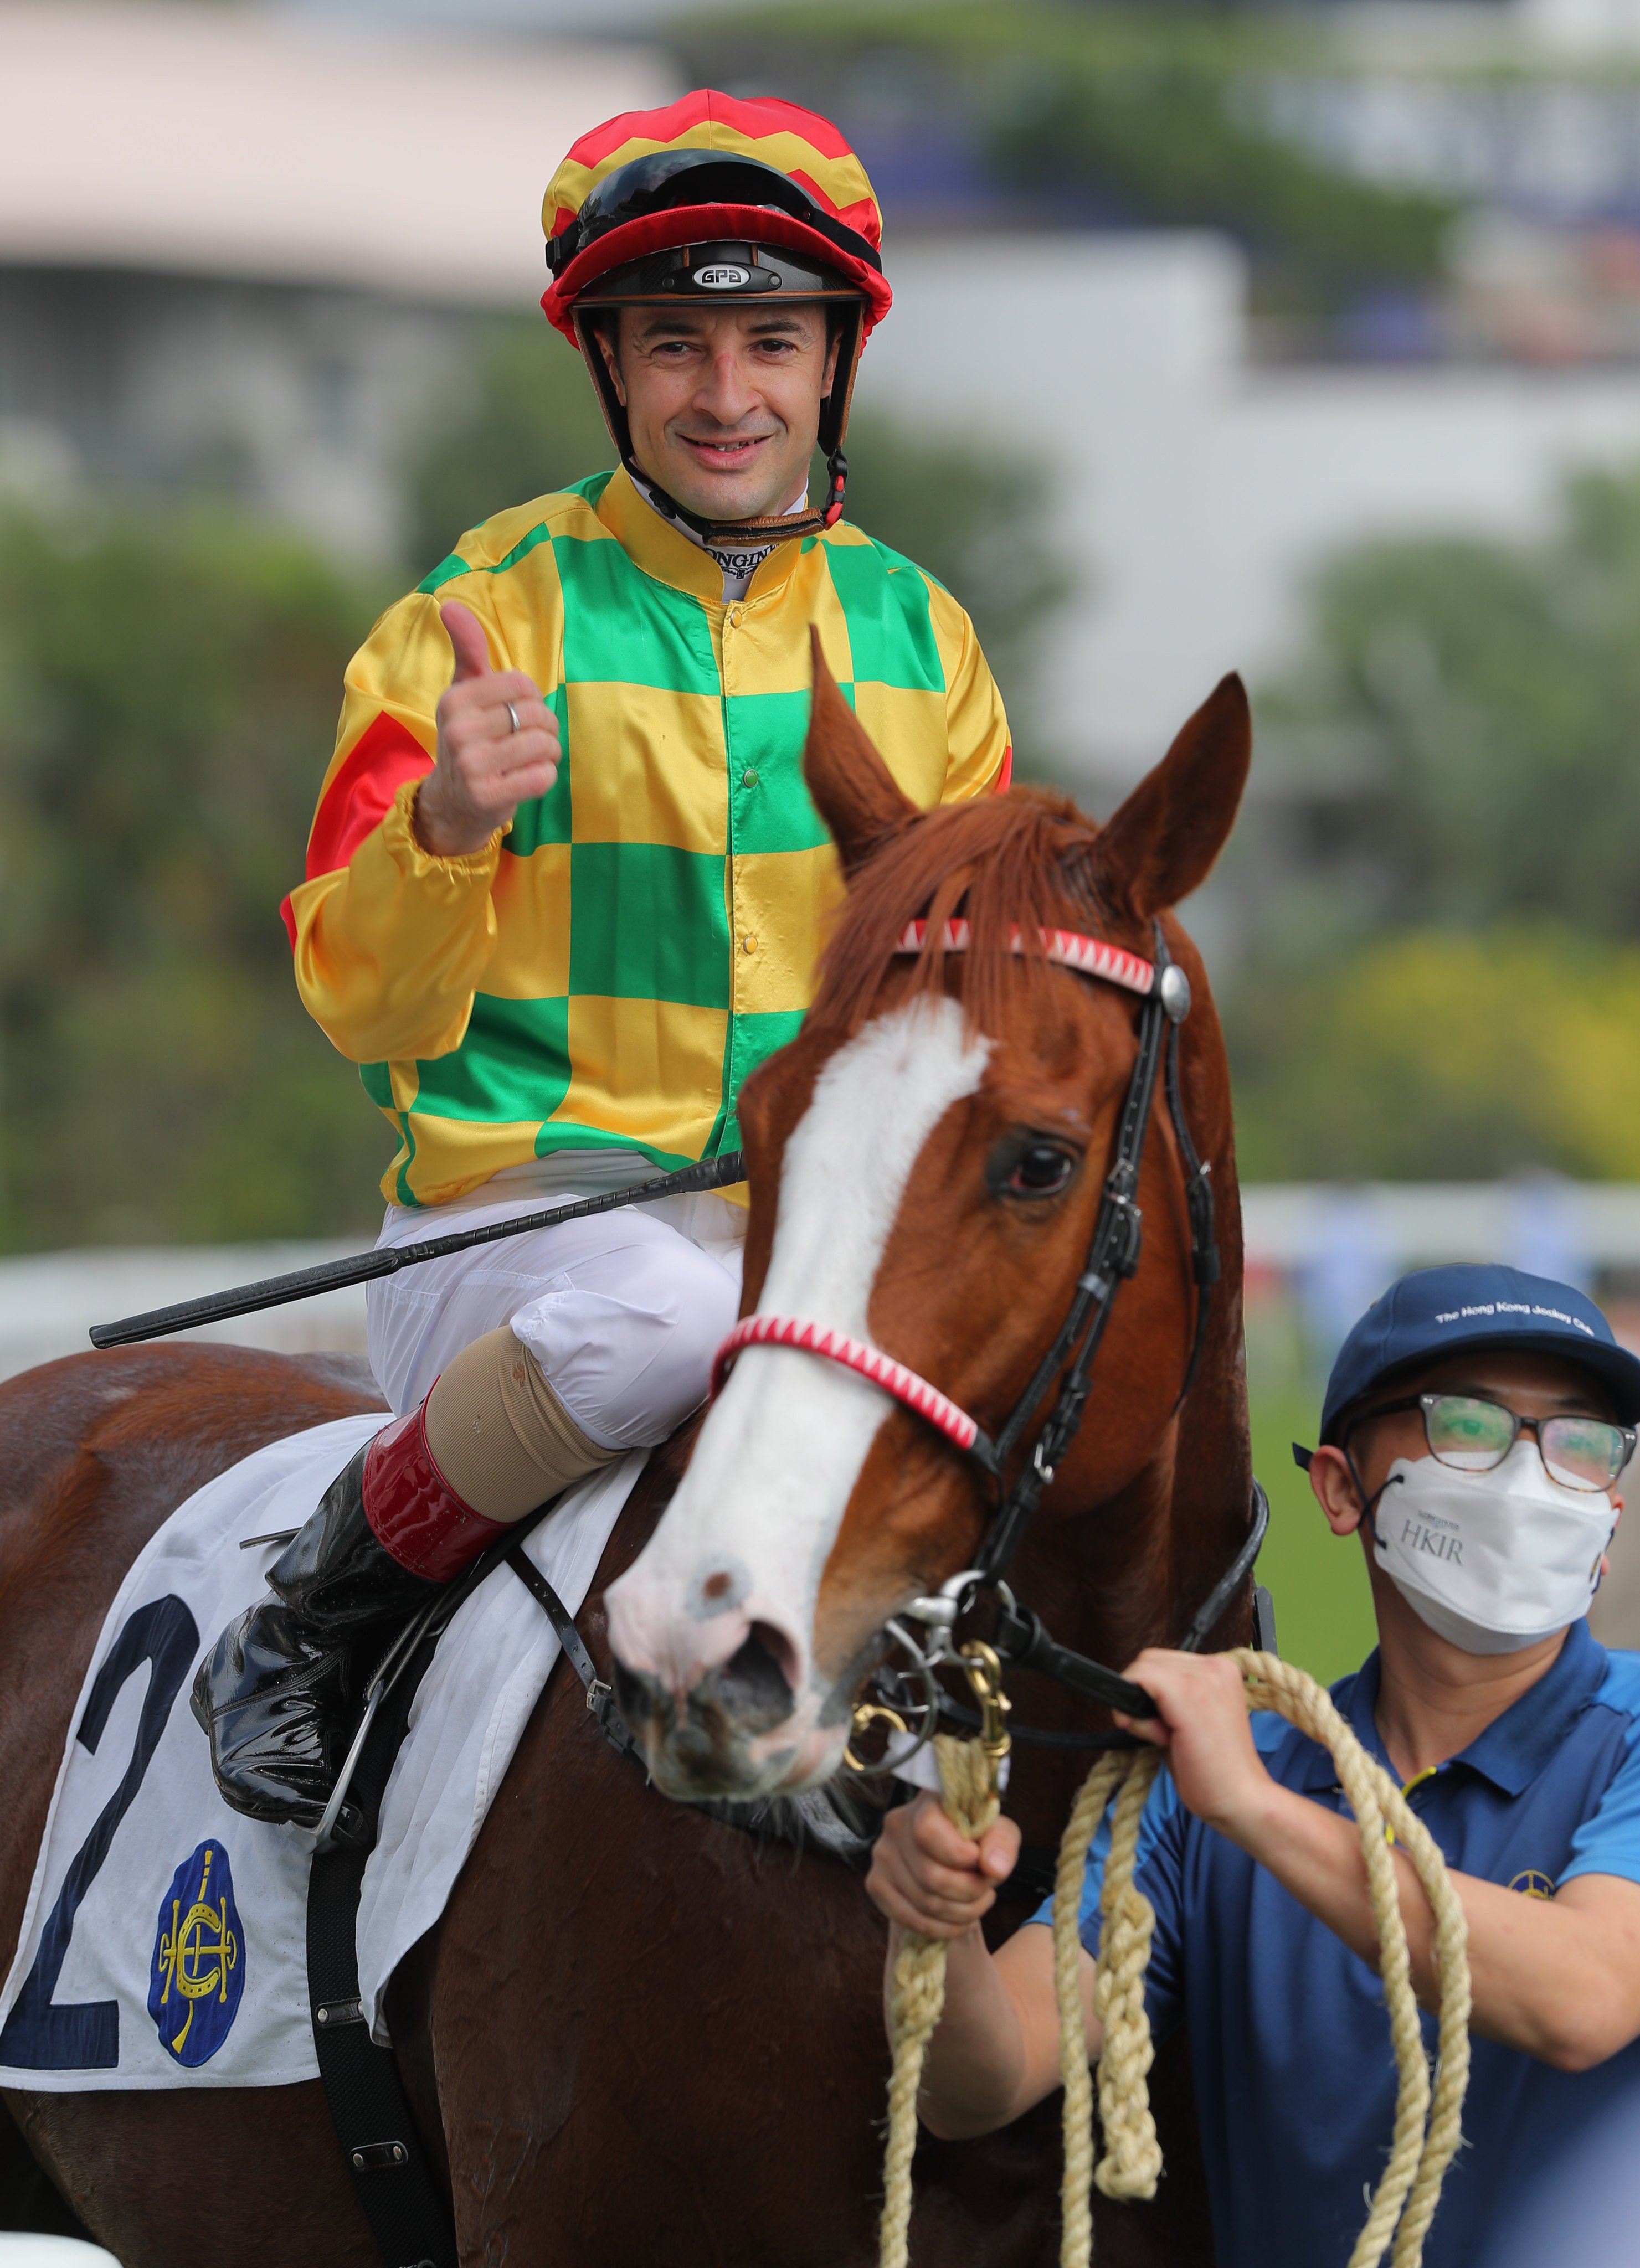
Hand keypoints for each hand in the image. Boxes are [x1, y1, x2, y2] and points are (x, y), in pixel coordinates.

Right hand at [414, 600, 560, 857]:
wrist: (451, 803)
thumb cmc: (467, 738)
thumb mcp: (463, 692)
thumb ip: (467, 649)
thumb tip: (448, 603)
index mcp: (455, 700)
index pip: (522, 684)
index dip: (531, 699)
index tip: (517, 712)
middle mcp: (458, 731)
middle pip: (536, 714)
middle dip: (544, 728)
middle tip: (528, 740)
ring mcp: (471, 766)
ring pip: (543, 745)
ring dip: (547, 753)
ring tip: (528, 760)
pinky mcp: (488, 797)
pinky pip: (542, 777)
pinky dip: (544, 777)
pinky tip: (524, 780)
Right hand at [867, 1792, 1020, 1939]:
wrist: (951, 1853)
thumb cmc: (977, 1839)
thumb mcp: (999, 1832)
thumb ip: (1002, 1844)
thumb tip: (994, 1867)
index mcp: (925, 1803)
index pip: (927, 1832)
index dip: (958, 1855)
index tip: (979, 1861)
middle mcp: (895, 1825)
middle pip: (930, 1876)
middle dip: (970, 1891)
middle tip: (987, 1890)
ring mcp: (881, 1856)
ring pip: (924, 1903)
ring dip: (962, 1913)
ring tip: (978, 1903)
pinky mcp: (876, 1884)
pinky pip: (910, 1920)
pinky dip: (942, 1928)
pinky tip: (961, 1919)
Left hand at [1114, 1649, 1273, 1844]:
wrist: (1241, 1800)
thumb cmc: (1214, 1771)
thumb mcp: (1192, 1722)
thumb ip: (1169, 1700)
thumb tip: (1130, 1692)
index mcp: (1221, 1670)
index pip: (1165, 1663)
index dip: (1152, 1692)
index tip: (1162, 1725)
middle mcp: (1215, 1665)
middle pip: (1149, 1660)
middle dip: (1143, 1696)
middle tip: (1165, 1735)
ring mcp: (1203, 1675)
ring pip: (1142, 1668)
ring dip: (1140, 1707)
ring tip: (1168, 1738)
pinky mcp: (1187, 1691)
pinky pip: (1139, 1680)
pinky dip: (1136, 1713)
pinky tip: (1159, 1737)